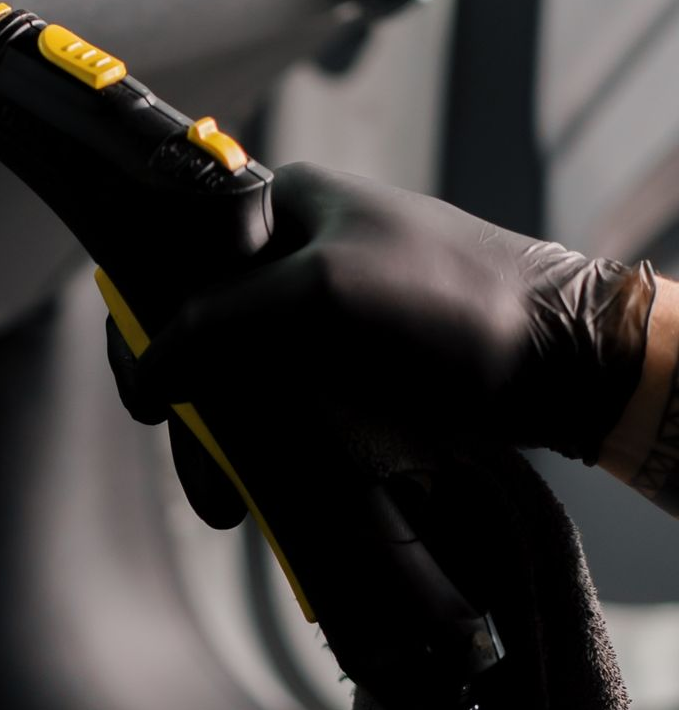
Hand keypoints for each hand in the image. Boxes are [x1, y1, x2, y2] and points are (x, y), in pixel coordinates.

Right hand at [107, 165, 655, 525]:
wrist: (564, 359)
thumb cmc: (447, 300)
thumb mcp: (317, 294)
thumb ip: (217, 323)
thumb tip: (147, 371)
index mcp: (276, 206)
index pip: (171, 254)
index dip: (144, 322)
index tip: (146, 391)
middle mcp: (291, 255)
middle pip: (200, 329)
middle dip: (191, 405)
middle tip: (199, 470)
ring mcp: (321, 313)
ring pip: (238, 377)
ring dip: (224, 440)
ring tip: (229, 502)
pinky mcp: (350, 366)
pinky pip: (281, 405)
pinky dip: (263, 447)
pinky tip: (258, 488)